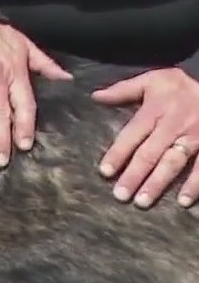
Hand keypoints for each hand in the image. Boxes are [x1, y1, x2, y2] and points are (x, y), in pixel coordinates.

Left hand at [93, 68, 198, 207]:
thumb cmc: (179, 85)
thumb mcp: (152, 80)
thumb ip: (123, 90)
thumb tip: (95, 96)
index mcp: (155, 110)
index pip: (132, 135)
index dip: (118, 153)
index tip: (104, 172)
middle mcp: (173, 126)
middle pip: (150, 153)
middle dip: (134, 175)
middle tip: (120, 195)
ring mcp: (194, 137)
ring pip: (173, 163)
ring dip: (158, 184)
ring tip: (143, 202)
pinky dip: (194, 185)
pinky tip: (183, 201)